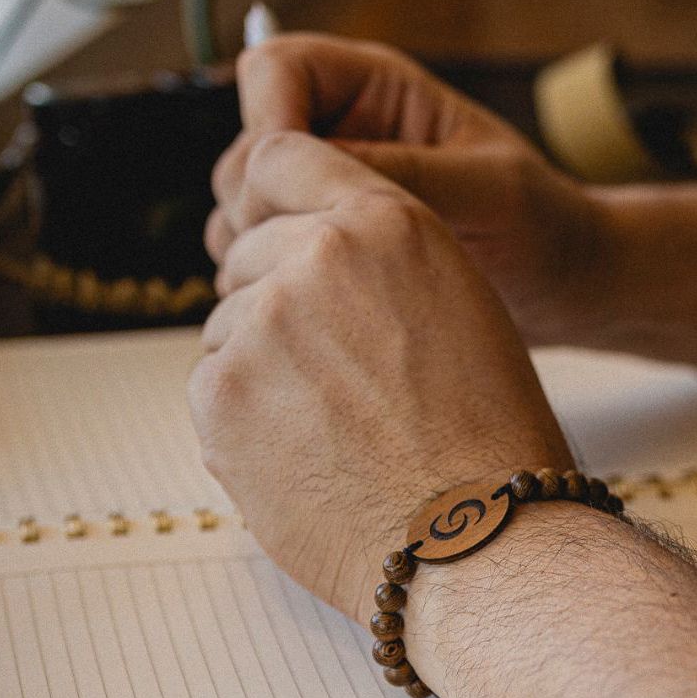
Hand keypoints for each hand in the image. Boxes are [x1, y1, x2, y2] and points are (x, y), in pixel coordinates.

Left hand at [189, 130, 572, 639]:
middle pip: (247, 255)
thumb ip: (376, 259)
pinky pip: (209, 386)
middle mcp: (313, 256)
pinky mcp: (218, 396)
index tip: (273, 233)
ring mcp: (259, 326)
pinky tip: (303, 453)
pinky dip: (241, 417)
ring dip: (259, 364)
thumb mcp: (459, 303)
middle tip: (333, 375)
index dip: (271, 198)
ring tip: (332, 427)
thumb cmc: (487, 436)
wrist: (475, 540)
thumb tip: (298, 253)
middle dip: (276, 302)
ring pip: (227, 326)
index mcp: (385, 222)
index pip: (280, 157)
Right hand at [205, 34, 611, 345]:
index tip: (287, 187)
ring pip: (242, 206)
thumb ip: (404, 173)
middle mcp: (342, 134)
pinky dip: (267, 279)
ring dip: (255, 246)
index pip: (275, 73)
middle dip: (255, 199)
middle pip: (245, 146)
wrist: (561, 285)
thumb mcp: (488, 191)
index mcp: (377, 91)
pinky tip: (307, 310)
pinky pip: (262, 254)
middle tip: (296, 255)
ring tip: (306, 288)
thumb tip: (317, 174)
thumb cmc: (543, 226)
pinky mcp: (326, 247)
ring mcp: (327, 194)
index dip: (266, 125)